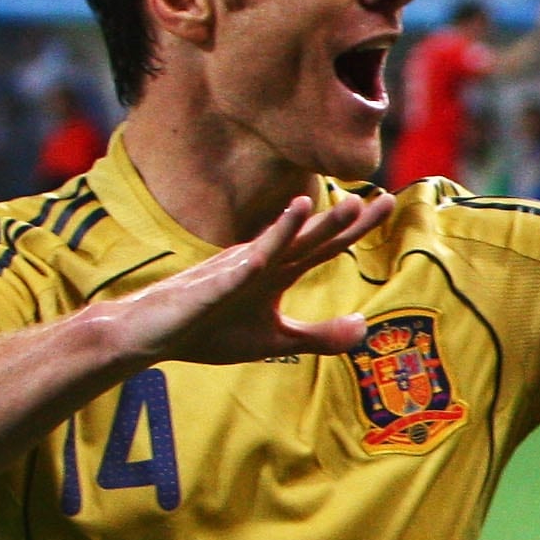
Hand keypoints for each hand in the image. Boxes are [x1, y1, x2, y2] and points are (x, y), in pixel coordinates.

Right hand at [110, 191, 394, 368]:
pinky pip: (241, 266)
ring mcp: (237, 270)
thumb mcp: (277, 341)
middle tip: (384, 198)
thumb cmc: (210, 331)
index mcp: (277, 271)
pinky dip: (260, 252)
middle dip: (346, 220)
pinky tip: (277, 240)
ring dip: (311, 225)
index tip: (387, 203)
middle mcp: (262, 262)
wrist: (151, 335)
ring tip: (345, 205)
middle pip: (311, 237)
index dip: (356, 227)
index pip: (325, 245)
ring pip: (281, 243)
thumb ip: (320, 336)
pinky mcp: (214, 285)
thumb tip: (364, 326)